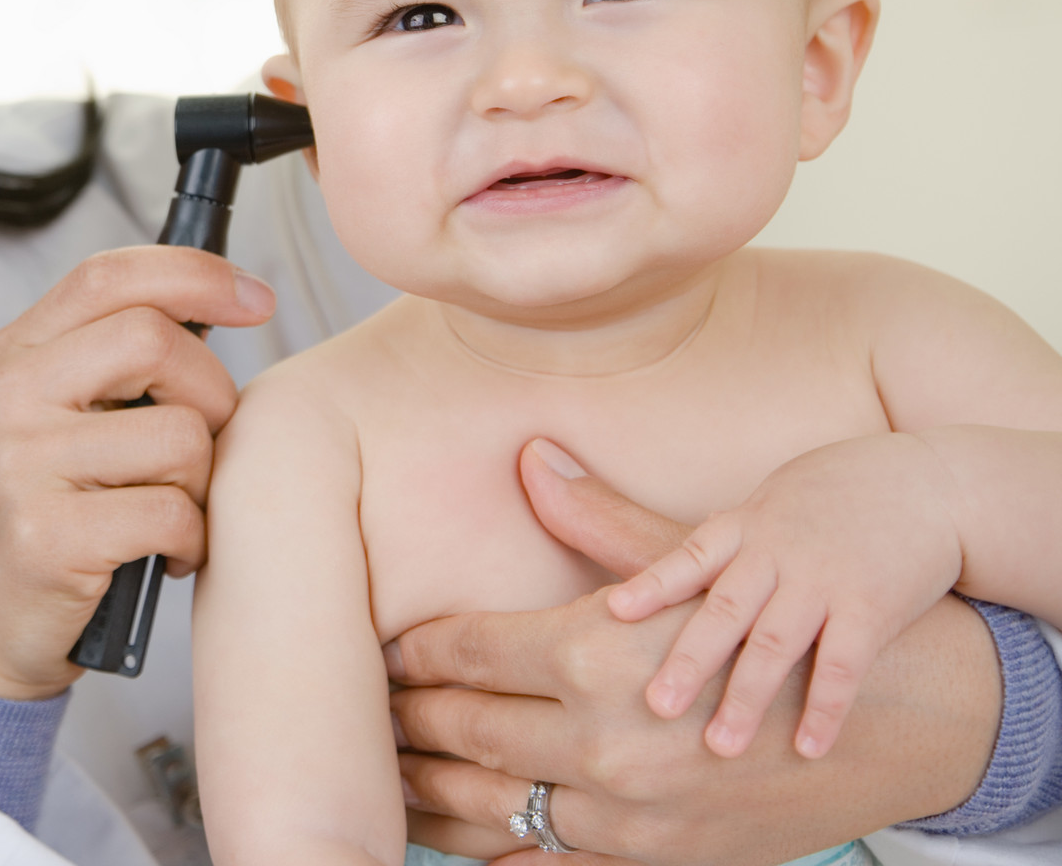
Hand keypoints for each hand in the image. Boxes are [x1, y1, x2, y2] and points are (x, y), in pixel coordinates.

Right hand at [0, 245, 274, 699]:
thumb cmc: (53, 519)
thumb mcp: (64, 420)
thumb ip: (115, 360)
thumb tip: (219, 301)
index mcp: (13, 358)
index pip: (107, 276)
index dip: (194, 274)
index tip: (253, 298)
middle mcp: (6, 399)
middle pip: (153, 339)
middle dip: (210, 393)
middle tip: (201, 444)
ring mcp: (21, 466)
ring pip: (176, 434)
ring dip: (201, 481)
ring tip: (173, 508)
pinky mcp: (48, 537)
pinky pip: (171, 512)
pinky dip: (191, 539)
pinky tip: (165, 552)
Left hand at [386, 440, 997, 864]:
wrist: (916, 712)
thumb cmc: (793, 616)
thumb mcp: (693, 558)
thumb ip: (596, 521)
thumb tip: (530, 459)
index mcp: (600, 652)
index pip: (466, 652)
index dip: (411, 654)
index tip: (380, 656)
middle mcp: (608, 739)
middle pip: (466, 731)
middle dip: (408, 723)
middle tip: (367, 716)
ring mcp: (634, 815)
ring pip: (494, 810)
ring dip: (432, 796)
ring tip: (390, 777)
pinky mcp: (664, 863)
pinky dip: (499, 856)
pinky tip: (462, 838)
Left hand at [609, 433, 962, 758]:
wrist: (928, 484)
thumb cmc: (832, 497)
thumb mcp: (768, 501)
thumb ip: (722, 541)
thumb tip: (645, 545)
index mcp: (744, 528)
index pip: (688, 557)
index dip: (651, 584)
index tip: (614, 612)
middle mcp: (777, 552)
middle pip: (724, 610)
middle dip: (688, 659)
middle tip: (655, 706)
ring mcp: (824, 579)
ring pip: (776, 643)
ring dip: (747, 697)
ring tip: (719, 746)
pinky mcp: (873, 607)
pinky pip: (844, 664)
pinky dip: (825, 707)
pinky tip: (808, 748)